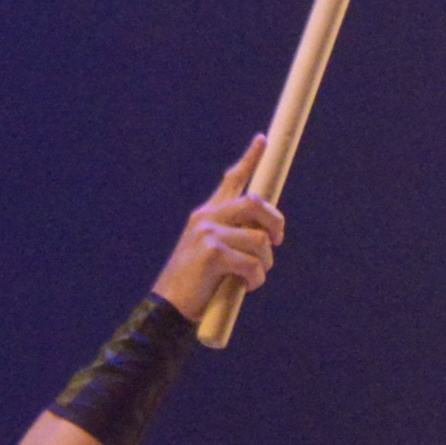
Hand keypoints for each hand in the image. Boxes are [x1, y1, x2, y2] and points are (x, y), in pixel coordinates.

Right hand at [152, 138, 283, 323]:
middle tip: (277, 241)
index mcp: (207, 214)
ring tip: (251, 277)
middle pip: (255, 203)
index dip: (250, 158)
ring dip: (265, 263)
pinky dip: (256, 280)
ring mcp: (208, 233)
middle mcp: (206, 217)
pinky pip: (253, 264)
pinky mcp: (213, 253)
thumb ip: (235, 236)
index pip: (232, 180)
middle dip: (275, 222)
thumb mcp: (215, 252)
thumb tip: (268, 233)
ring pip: (259, 239)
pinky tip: (245, 287)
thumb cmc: (197, 282)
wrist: (169, 305)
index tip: (263, 139)